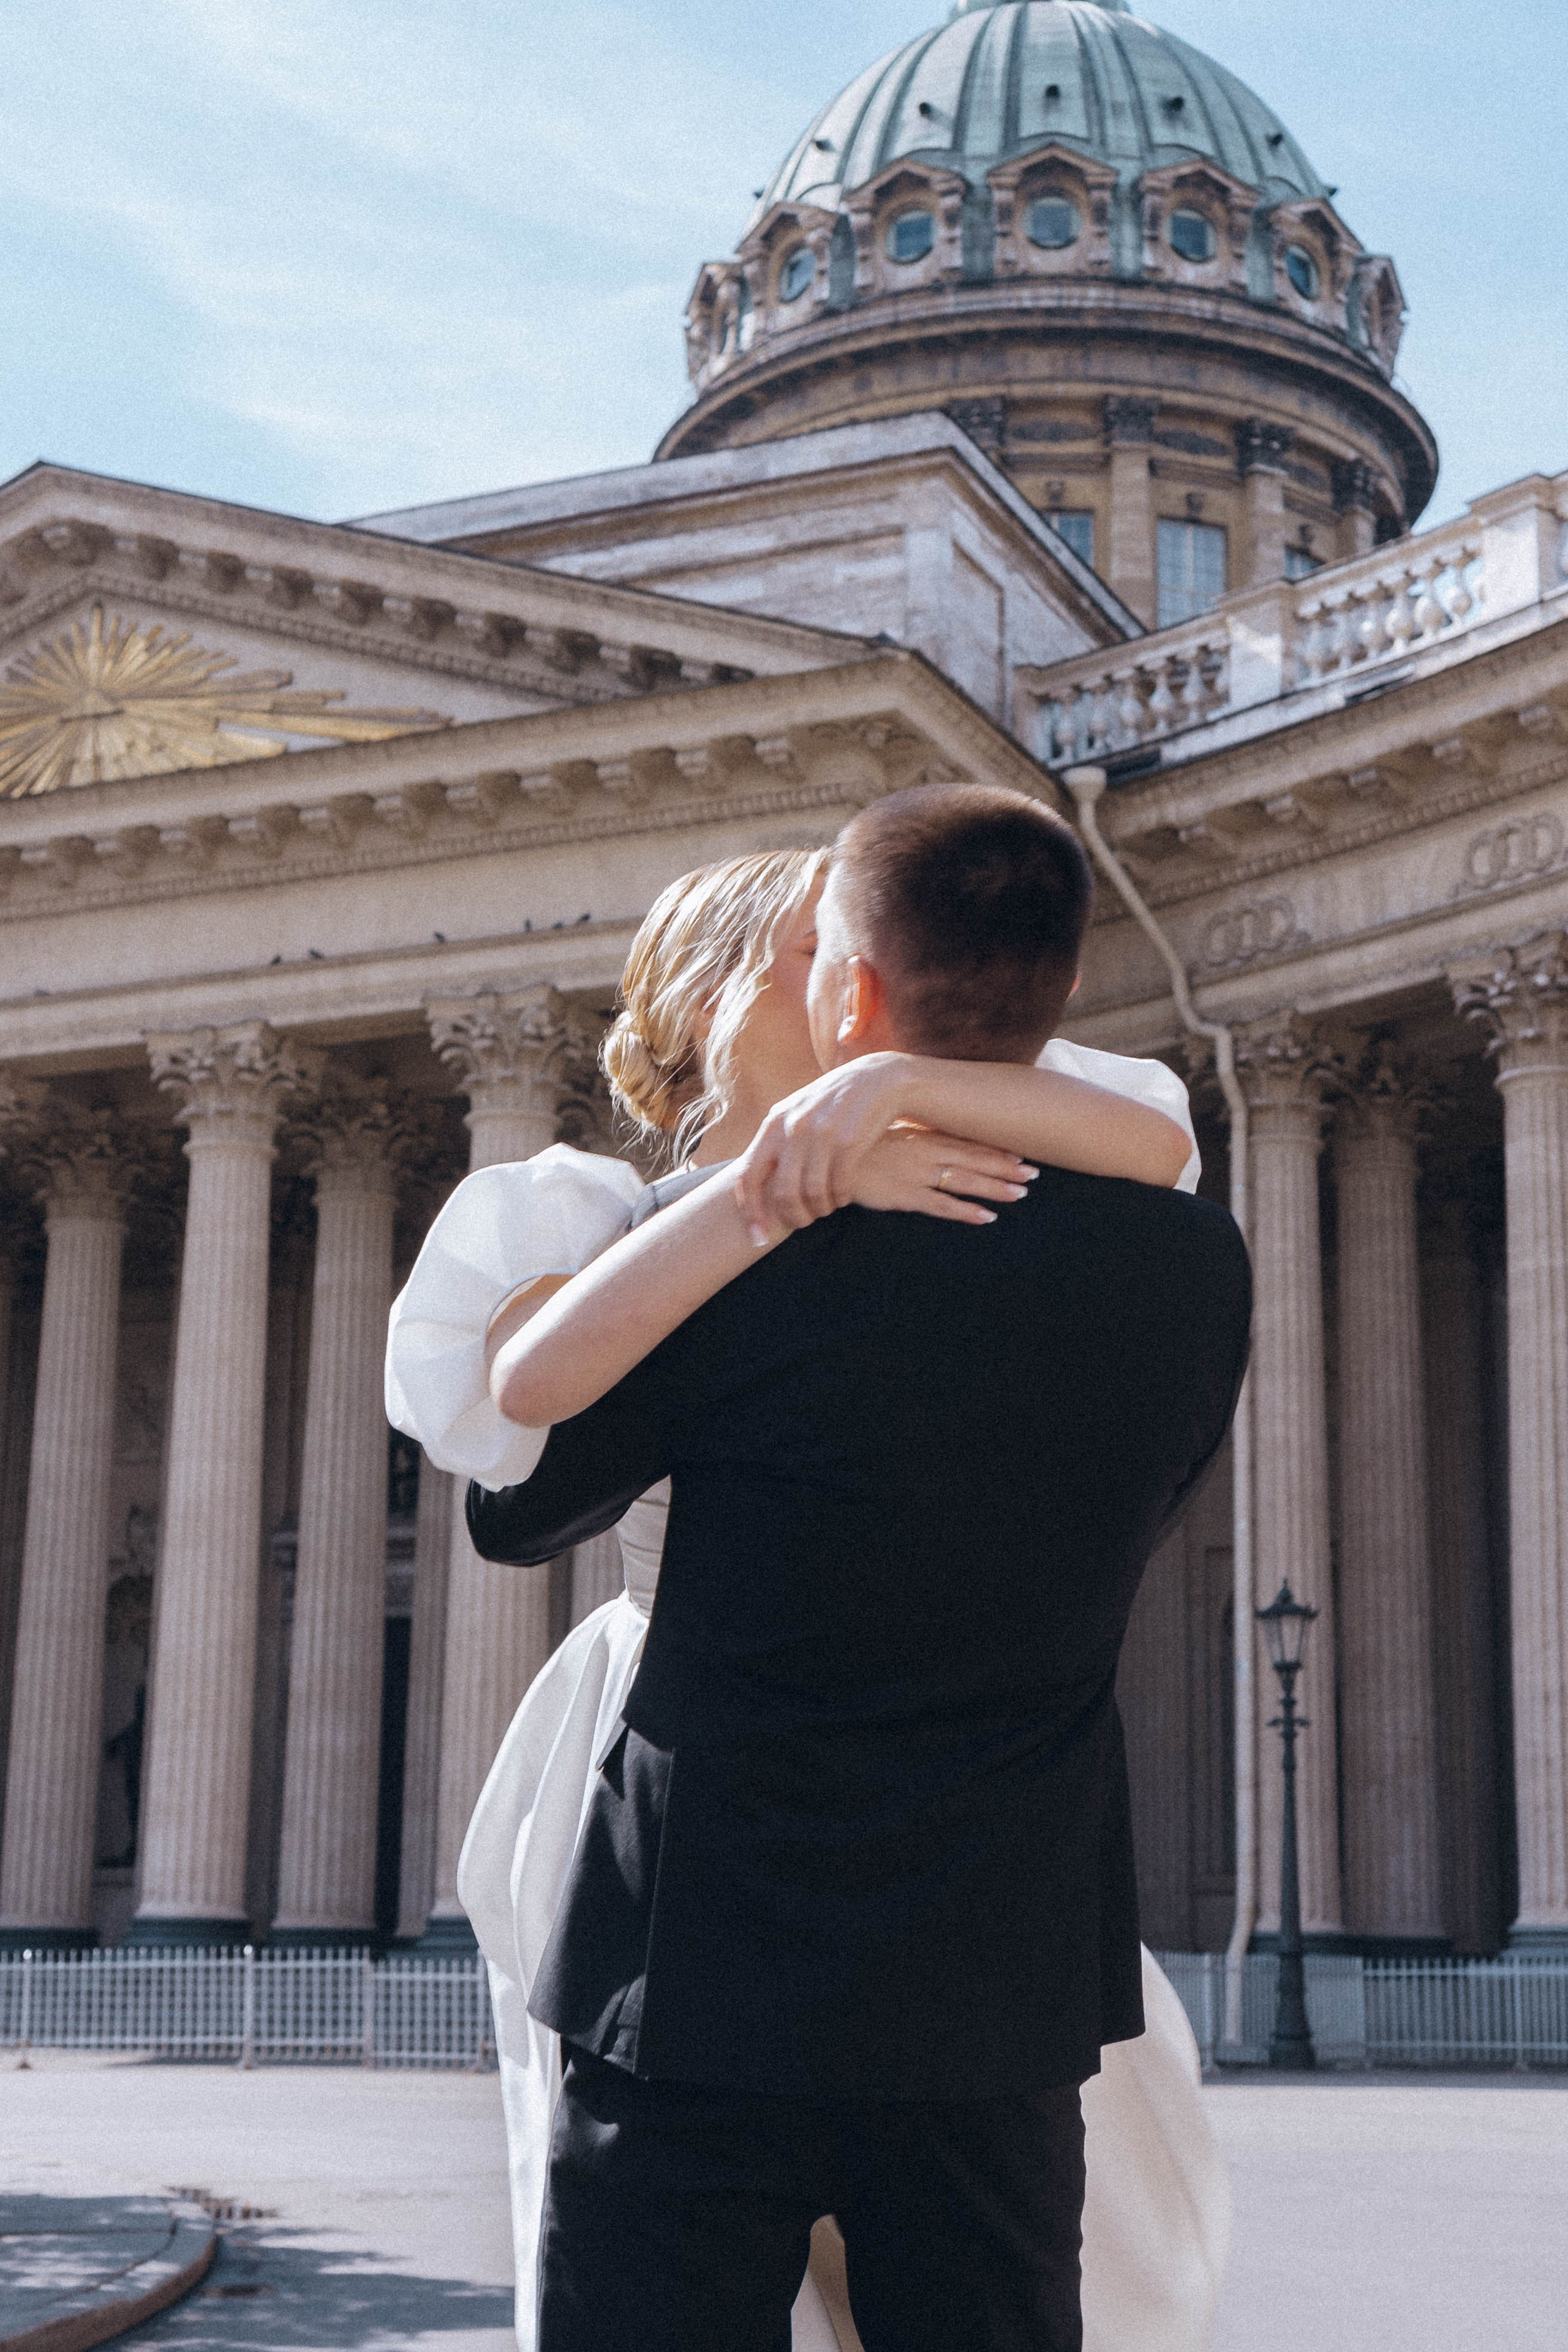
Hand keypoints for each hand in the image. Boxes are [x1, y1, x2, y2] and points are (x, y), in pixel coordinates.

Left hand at [733, 1053, 933, 1237]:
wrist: (877, 1079)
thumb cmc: (831, 1106)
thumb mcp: (795, 1114)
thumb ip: (774, 1144)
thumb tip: (750, 1186)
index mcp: (773, 1123)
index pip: (748, 1175)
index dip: (749, 1211)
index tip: (757, 1237)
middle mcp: (793, 1127)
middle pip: (782, 1192)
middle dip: (792, 1217)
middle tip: (803, 1223)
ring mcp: (821, 1133)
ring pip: (812, 1193)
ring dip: (819, 1209)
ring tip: (825, 1208)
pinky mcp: (849, 1140)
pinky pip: (839, 1186)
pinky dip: (840, 1199)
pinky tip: (843, 1196)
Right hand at [735, 1107, 1035, 1242]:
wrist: (816, 1161)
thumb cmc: (844, 1147)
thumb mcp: (876, 1134)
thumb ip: (898, 1135)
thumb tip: (913, 1133)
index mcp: (915, 1136)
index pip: (962, 1139)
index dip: (992, 1146)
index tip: (1019, 1149)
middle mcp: (920, 1152)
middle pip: (972, 1158)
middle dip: (1005, 1166)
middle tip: (1035, 1172)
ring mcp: (912, 1173)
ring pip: (963, 1180)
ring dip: (994, 1187)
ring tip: (1022, 1193)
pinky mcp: (901, 1195)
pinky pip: (940, 1206)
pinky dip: (965, 1211)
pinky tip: (987, 1218)